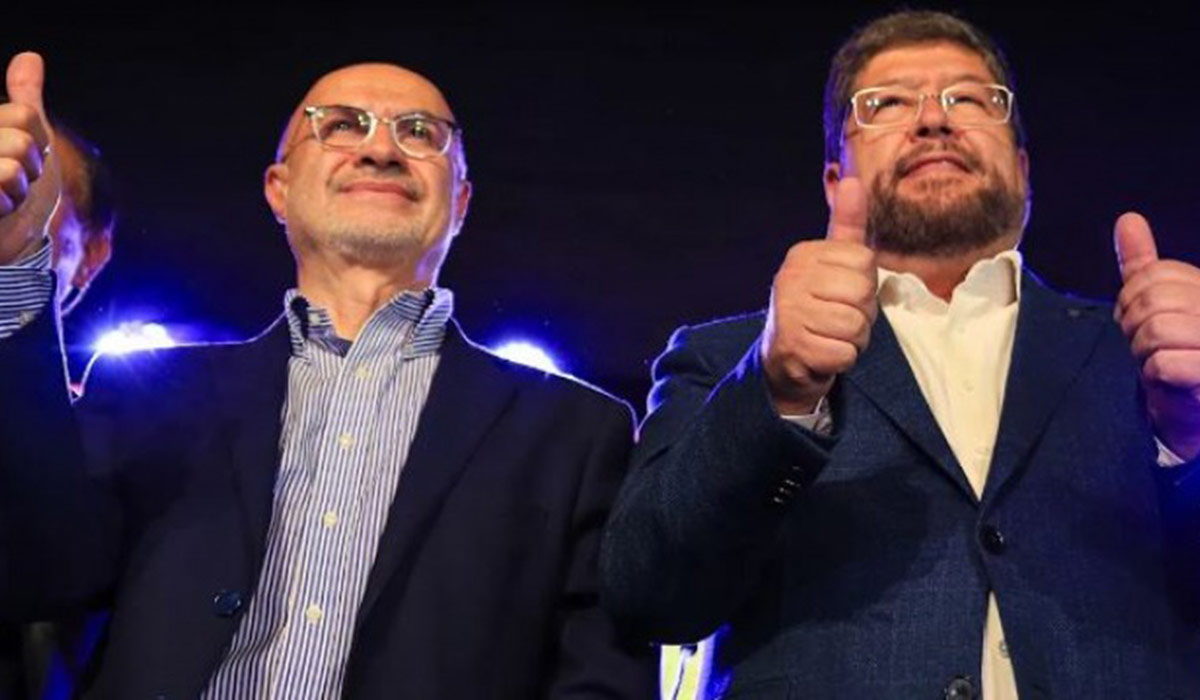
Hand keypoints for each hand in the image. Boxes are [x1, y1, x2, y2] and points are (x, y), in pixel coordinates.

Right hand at [0, 51, 58, 263]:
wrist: (7, 243)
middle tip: (11, 183)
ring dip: (18, 189)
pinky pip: (1, 182)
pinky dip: (6, 204)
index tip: (21, 158)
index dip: (37, 142)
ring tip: (1, 196)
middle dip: (29, 168)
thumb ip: (24, 99)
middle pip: (21, 139)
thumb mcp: (25, 136)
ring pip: (12, 164)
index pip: (25, 115)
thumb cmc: (15, 189)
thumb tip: (31, 57)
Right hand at [761, 176, 877, 414]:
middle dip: (861, 315)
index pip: (866, 263)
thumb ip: (847, 225)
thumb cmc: (818, 308)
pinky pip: (845, 353)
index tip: (842, 295)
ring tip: (830, 337)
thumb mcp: (834, 264)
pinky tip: (823, 355)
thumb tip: (851, 180)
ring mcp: (789, 313)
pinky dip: (841, 360)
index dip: (865, 286)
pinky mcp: (793, 347)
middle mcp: (790, 279)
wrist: (784, 360)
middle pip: (862, 294)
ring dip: (852, 340)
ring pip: (855, 326)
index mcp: (803, 255)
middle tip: (837, 320)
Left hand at [1115, 212, 1199, 460]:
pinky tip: (1170, 381)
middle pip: (1154, 298)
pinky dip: (1156, 375)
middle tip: (1150, 346)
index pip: (1155, 274)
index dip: (1133, 298)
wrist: (1193, 417)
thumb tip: (1127, 220)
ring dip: (1144, 351)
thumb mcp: (1163, 304)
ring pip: (1157, 329)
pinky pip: (1164, 363)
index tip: (1142, 321)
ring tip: (1161, 363)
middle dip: (1136, 325)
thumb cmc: (1178, 356)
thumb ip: (1146, 266)